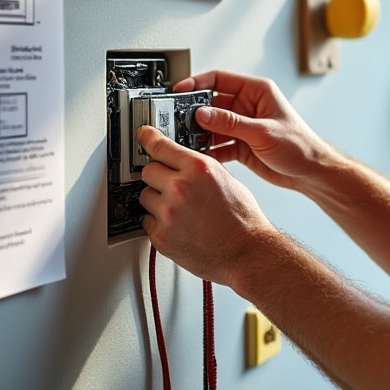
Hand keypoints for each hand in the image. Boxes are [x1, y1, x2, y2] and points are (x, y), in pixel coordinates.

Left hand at [137, 125, 274, 283]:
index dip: (148, 139)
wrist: (247, 253)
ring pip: (145, 196)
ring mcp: (168, 214)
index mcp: (198, 169)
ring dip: (157, 200)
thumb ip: (199, 167)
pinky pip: (147, 221)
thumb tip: (180, 159)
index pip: (159, 146)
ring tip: (180, 210)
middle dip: (158, 176)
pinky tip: (178, 226)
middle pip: (148, 170)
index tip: (143, 136)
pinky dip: (158, 222)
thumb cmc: (242, 220)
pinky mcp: (161, 237)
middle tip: (172, 186)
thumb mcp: (225, 179)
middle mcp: (180, 188)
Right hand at [173, 70, 336, 191]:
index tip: (179, 90)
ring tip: (187, 141)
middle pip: (212, 104)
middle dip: (195, 113)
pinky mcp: (240, 145)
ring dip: (200, 134)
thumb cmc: (300, 146)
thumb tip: (203, 113)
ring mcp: (242, 127)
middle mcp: (247, 107)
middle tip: (178, 121)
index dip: (197, 83)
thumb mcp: (263, 131)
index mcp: (256, 92)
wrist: (311, 173)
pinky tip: (201, 156)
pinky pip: (218, 144)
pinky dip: (208, 150)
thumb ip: (231, 123)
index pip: (219, 79)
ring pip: (212, 126)